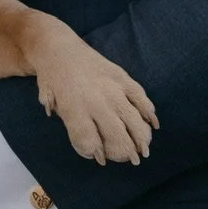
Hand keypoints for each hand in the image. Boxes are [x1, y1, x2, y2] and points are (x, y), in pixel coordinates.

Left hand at [23, 16, 157, 165]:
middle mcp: (94, 100)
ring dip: (142, 137)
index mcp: (73, 109)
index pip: (88, 141)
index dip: (96, 153)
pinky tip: (154, 124)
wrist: (57, 48)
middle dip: (125, 152)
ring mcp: (111, 87)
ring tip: (144, 150)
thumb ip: (71, 128)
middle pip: (116, 134)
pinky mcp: (121, 76)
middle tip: (131, 160)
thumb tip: (95, 153)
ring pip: (133, 118)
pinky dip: (149, 111)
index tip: (101, 158)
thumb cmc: (53, 82)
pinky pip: (140, 96)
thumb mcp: (53, 107)